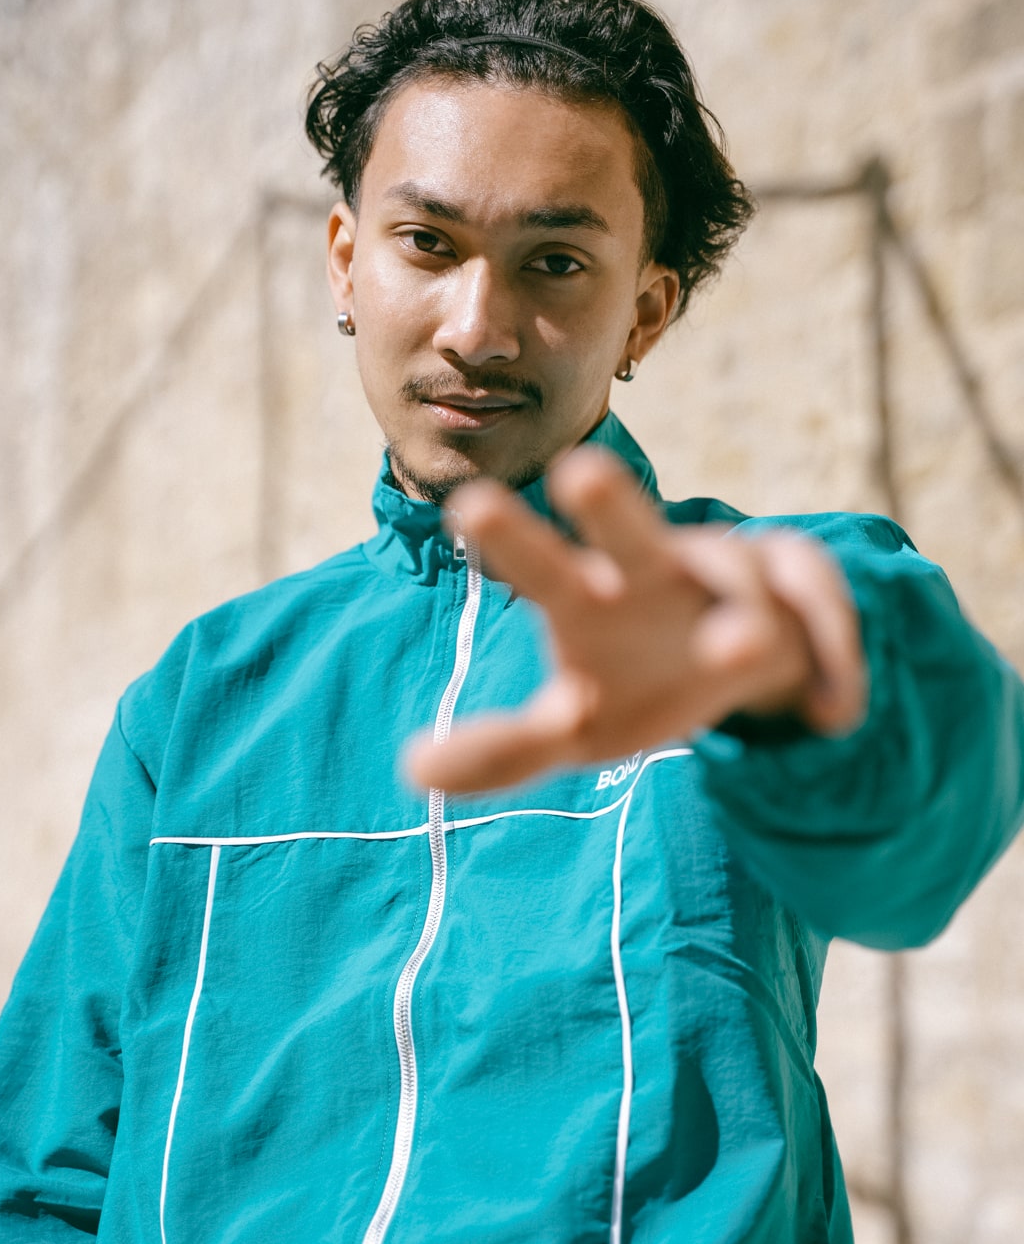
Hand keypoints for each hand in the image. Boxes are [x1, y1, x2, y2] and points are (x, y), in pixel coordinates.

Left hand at [404, 446, 866, 793]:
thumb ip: (502, 751)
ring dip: (741, 612)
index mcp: (589, 593)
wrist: (740, 660)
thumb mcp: (576, 728)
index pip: (540, 564)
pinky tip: (834, 714)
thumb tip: (410, 771)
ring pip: (739, 576)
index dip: (513, 543)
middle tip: (579, 472)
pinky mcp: (802, 591)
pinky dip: (831, 658)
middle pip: (631, 530)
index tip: (469, 508)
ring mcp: (733, 574)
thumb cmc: (638, 681)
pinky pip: (821, 614)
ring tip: (738, 650)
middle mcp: (654, 567)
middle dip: (610, 506)